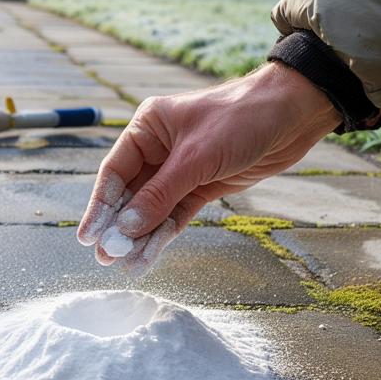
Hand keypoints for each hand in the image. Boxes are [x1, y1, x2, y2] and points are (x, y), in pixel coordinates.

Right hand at [77, 62, 340, 273]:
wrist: (292, 115)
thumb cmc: (240, 119)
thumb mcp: (195, 158)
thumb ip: (159, 195)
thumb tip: (126, 228)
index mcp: (148, 128)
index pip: (115, 172)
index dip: (100, 205)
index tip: (88, 236)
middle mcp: (159, 149)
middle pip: (130, 194)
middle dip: (118, 226)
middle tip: (105, 257)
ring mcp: (181, 170)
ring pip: (152, 210)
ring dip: (140, 236)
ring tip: (125, 264)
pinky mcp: (202, 186)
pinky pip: (175, 215)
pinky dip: (163, 235)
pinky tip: (148, 256)